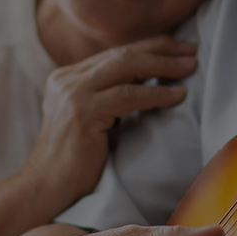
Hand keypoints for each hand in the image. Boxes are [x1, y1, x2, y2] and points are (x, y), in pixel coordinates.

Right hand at [20, 37, 195, 207]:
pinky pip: (129, 95)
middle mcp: (67, 79)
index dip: (148, 48)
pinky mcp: (83, 112)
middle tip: (190, 50)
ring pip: (126, 67)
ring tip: (189, 67)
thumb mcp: (90, 119)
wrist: (46, 187)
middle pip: (122, 54)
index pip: (113, 54)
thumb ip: (107, 97)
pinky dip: (156, 93)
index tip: (177, 48)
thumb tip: (147, 81)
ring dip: (163, 66)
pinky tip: (177, 95)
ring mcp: (73, 94)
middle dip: (160, 49)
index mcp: (66, 77)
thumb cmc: (74, 161)